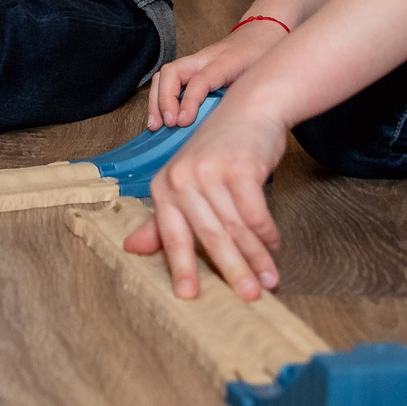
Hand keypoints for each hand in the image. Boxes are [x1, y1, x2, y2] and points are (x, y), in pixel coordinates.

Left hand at [123, 98, 289, 300]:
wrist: (249, 108)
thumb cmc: (218, 152)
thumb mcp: (186, 183)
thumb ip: (162, 220)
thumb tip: (131, 249)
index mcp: (164, 187)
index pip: (171, 236)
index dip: (181, 268)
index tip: (190, 296)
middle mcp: (182, 178)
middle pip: (209, 236)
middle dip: (232, 270)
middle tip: (248, 297)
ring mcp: (211, 171)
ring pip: (236, 228)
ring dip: (257, 257)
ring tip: (270, 280)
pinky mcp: (240, 167)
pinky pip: (256, 212)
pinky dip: (268, 233)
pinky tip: (275, 246)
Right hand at [147, 17, 289, 128]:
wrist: (261, 33)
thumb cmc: (263, 56)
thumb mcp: (262, 76)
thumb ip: (247, 96)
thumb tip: (235, 129)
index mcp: (226, 61)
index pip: (201, 79)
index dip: (189, 101)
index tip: (182, 123)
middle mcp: (206, 58)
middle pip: (173, 72)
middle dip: (164, 99)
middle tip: (167, 124)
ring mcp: (196, 61)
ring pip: (165, 74)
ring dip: (156, 100)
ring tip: (156, 125)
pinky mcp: (192, 67)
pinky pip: (169, 79)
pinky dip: (160, 98)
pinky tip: (160, 117)